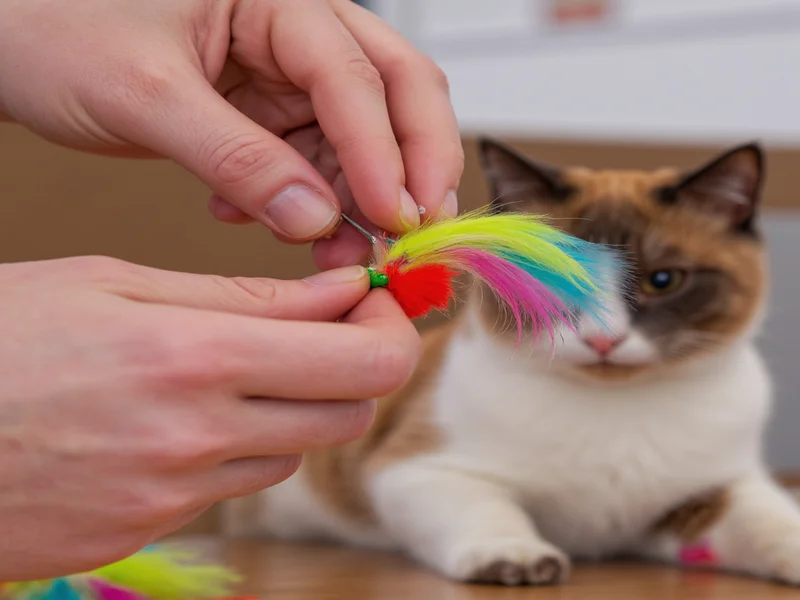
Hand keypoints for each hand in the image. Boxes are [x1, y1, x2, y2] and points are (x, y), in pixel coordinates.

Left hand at [0, 0, 463, 268]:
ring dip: (364, 202)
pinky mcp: (272, 115)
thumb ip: (234, 156)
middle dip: (413, 165)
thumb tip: (313, 218)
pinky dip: (316, 207)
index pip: (357, 75)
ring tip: (342, 255)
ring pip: (365, 140)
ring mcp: (289, 76)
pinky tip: (280, 227)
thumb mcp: (144, 92)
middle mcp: (298, 31)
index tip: (398, 218)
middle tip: (414, 234)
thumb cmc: (56, 25)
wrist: (12, 37)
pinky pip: (321, 165)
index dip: (384, 151)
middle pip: (397, 92)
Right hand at [0, 256, 419, 579]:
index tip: (378, 304)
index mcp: (195, 357)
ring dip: (293, 406)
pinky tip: (188, 413)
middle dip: (354, 366)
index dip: (391, 329)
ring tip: (235, 366)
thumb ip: (243, 294)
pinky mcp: (151, 530)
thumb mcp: (114, 281)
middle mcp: (198, 438)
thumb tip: (342, 291)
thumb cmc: (0, 336)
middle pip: (347, 413)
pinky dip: (241, 444)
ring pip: (296, 450)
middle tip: (324, 328)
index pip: (360, 362)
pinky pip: (236, 483)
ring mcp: (176, 496)